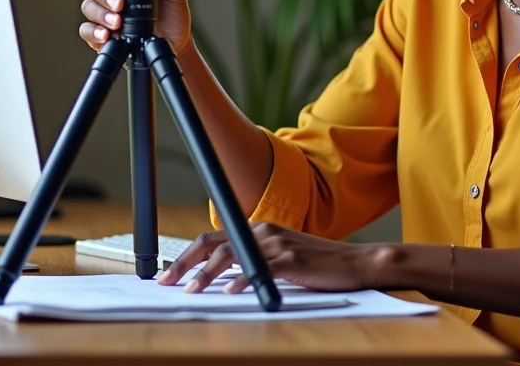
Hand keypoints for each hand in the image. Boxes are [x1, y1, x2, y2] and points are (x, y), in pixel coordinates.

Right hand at [80, 0, 192, 53]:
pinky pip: (86, 30)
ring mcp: (102, 14)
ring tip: (118, 23)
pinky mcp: (99, 35)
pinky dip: (94, 32)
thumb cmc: (173, 14)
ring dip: (101, 14)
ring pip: (87, 7)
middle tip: (120, 4)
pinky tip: (106, 35)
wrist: (177, 42)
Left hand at [157, 222, 389, 293]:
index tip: (168, 275)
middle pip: (214, 244)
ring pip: (232, 255)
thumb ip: (252, 260)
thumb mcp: (278, 257)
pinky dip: (243, 279)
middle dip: (185, 263)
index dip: (186, 256)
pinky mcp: (292, 259)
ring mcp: (277, 243)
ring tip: (191, 291)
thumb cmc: (315, 263)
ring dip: (207, 275)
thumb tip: (220, 278)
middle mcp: (263, 231)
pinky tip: (231, 291)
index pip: (212, 239)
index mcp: (257, 229)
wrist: (353, 262)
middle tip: (166, 283)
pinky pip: (261, 268)